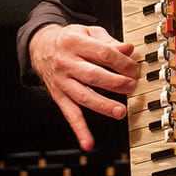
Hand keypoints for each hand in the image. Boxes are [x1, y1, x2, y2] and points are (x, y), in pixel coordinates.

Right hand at [29, 23, 139, 150]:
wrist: (41, 47)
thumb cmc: (70, 40)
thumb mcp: (88, 32)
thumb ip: (109, 41)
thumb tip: (129, 49)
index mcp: (74, 42)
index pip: (104, 54)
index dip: (123, 62)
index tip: (134, 68)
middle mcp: (66, 63)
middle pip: (94, 76)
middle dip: (117, 83)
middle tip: (132, 87)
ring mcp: (62, 81)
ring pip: (84, 96)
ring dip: (103, 106)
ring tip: (120, 111)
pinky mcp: (59, 96)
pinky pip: (70, 115)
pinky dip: (79, 130)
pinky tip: (88, 143)